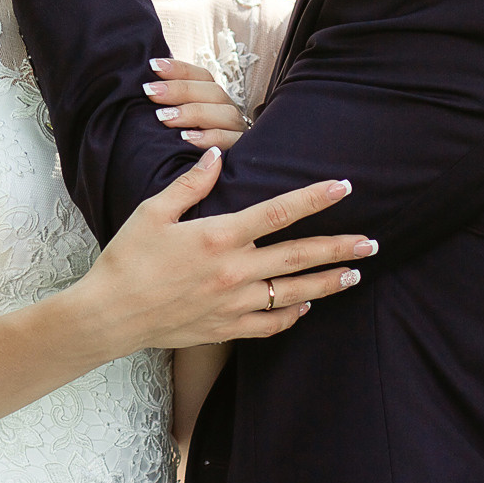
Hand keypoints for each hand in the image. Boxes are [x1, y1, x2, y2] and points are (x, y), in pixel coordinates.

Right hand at [66, 149, 372, 352]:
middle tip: (371, 241)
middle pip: (300, 255)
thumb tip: (216, 155)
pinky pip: (272, 323)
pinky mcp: (228, 327)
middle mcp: (235, 270)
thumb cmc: (128, 258)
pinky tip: (307, 305)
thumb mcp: (152, 212)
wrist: (112, 314)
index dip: (314, 198)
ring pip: (294, 291)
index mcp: (219, 236)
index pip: (279, 212)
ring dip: (328, 282)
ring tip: (355, 273)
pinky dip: (293, 313)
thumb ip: (189, 184)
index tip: (342, 187)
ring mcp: (235, 303)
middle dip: (339, 246)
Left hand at [145, 57, 248, 150]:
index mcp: (214, 100)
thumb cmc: (184, 149)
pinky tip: (187, 139)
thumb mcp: (176, 124)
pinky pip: (230, 141)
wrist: (210, 185)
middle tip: (151, 92)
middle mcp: (228, 111)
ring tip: (165, 117)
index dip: (179, 69)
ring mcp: (238, 130)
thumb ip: (167, 107)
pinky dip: (209, 138)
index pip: (202, 76)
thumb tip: (145, 87)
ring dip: (193, 112)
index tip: (153, 66)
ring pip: (225, 113)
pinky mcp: (241, 150)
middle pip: (213, 91)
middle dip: (180, 89)